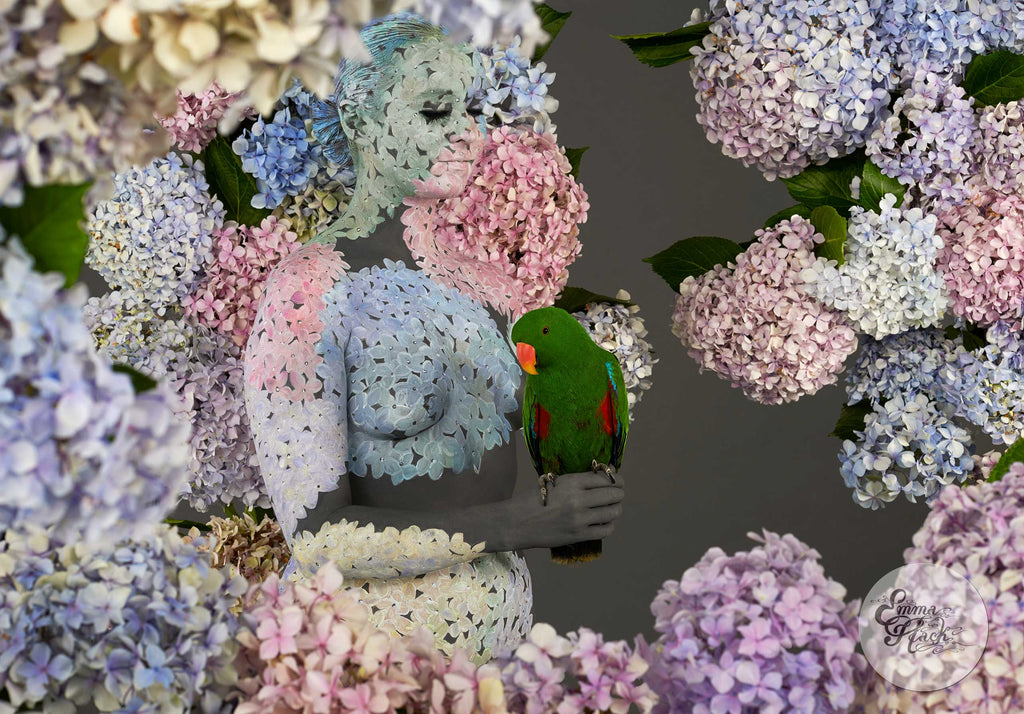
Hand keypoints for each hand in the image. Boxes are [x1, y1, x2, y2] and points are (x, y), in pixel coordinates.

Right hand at [498, 471, 624, 550]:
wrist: (517, 523)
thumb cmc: (534, 499)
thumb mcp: (555, 482)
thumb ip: (580, 480)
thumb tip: (606, 474)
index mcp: (572, 482)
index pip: (606, 478)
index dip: (616, 478)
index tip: (617, 479)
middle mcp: (578, 500)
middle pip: (614, 494)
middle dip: (618, 492)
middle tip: (616, 493)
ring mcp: (580, 519)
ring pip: (614, 512)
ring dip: (616, 508)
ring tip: (610, 507)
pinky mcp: (579, 535)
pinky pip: (606, 530)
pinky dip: (609, 524)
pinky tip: (602, 521)